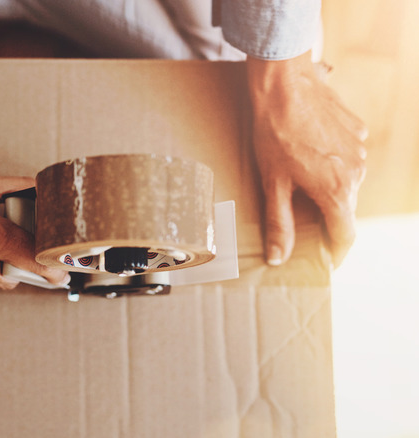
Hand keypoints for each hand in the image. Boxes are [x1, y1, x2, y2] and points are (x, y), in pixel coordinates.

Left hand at [247, 51, 367, 267]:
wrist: (284, 85)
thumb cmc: (274, 135)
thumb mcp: (272, 183)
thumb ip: (279, 222)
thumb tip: (278, 257)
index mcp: (338, 190)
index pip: (345, 235)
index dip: (334, 253)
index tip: (325, 261)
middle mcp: (358, 171)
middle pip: (346, 208)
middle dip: (327, 219)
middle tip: (302, 223)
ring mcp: (360, 149)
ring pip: (348, 182)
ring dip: (329, 188)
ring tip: (299, 182)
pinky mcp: (357, 130)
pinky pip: (347, 157)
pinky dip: (332, 163)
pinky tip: (307, 154)